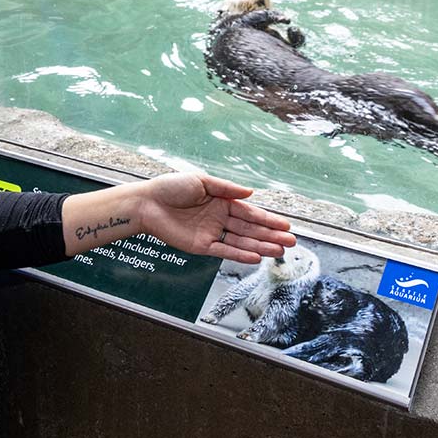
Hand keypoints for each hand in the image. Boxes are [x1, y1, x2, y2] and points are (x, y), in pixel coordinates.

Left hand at [138, 172, 294, 264]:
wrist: (146, 203)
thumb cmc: (170, 188)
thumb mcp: (201, 180)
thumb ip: (226, 188)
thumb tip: (251, 193)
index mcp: (221, 201)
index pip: (249, 212)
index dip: (268, 219)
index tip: (285, 225)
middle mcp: (219, 218)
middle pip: (249, 229)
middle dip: (270, 235)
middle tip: (290, 242)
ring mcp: (211, 233)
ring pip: (241, 241)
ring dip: (260, 246)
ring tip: (279, 251)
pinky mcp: (201, 246)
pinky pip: (224, 251)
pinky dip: (239, 254)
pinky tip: (255, 257)